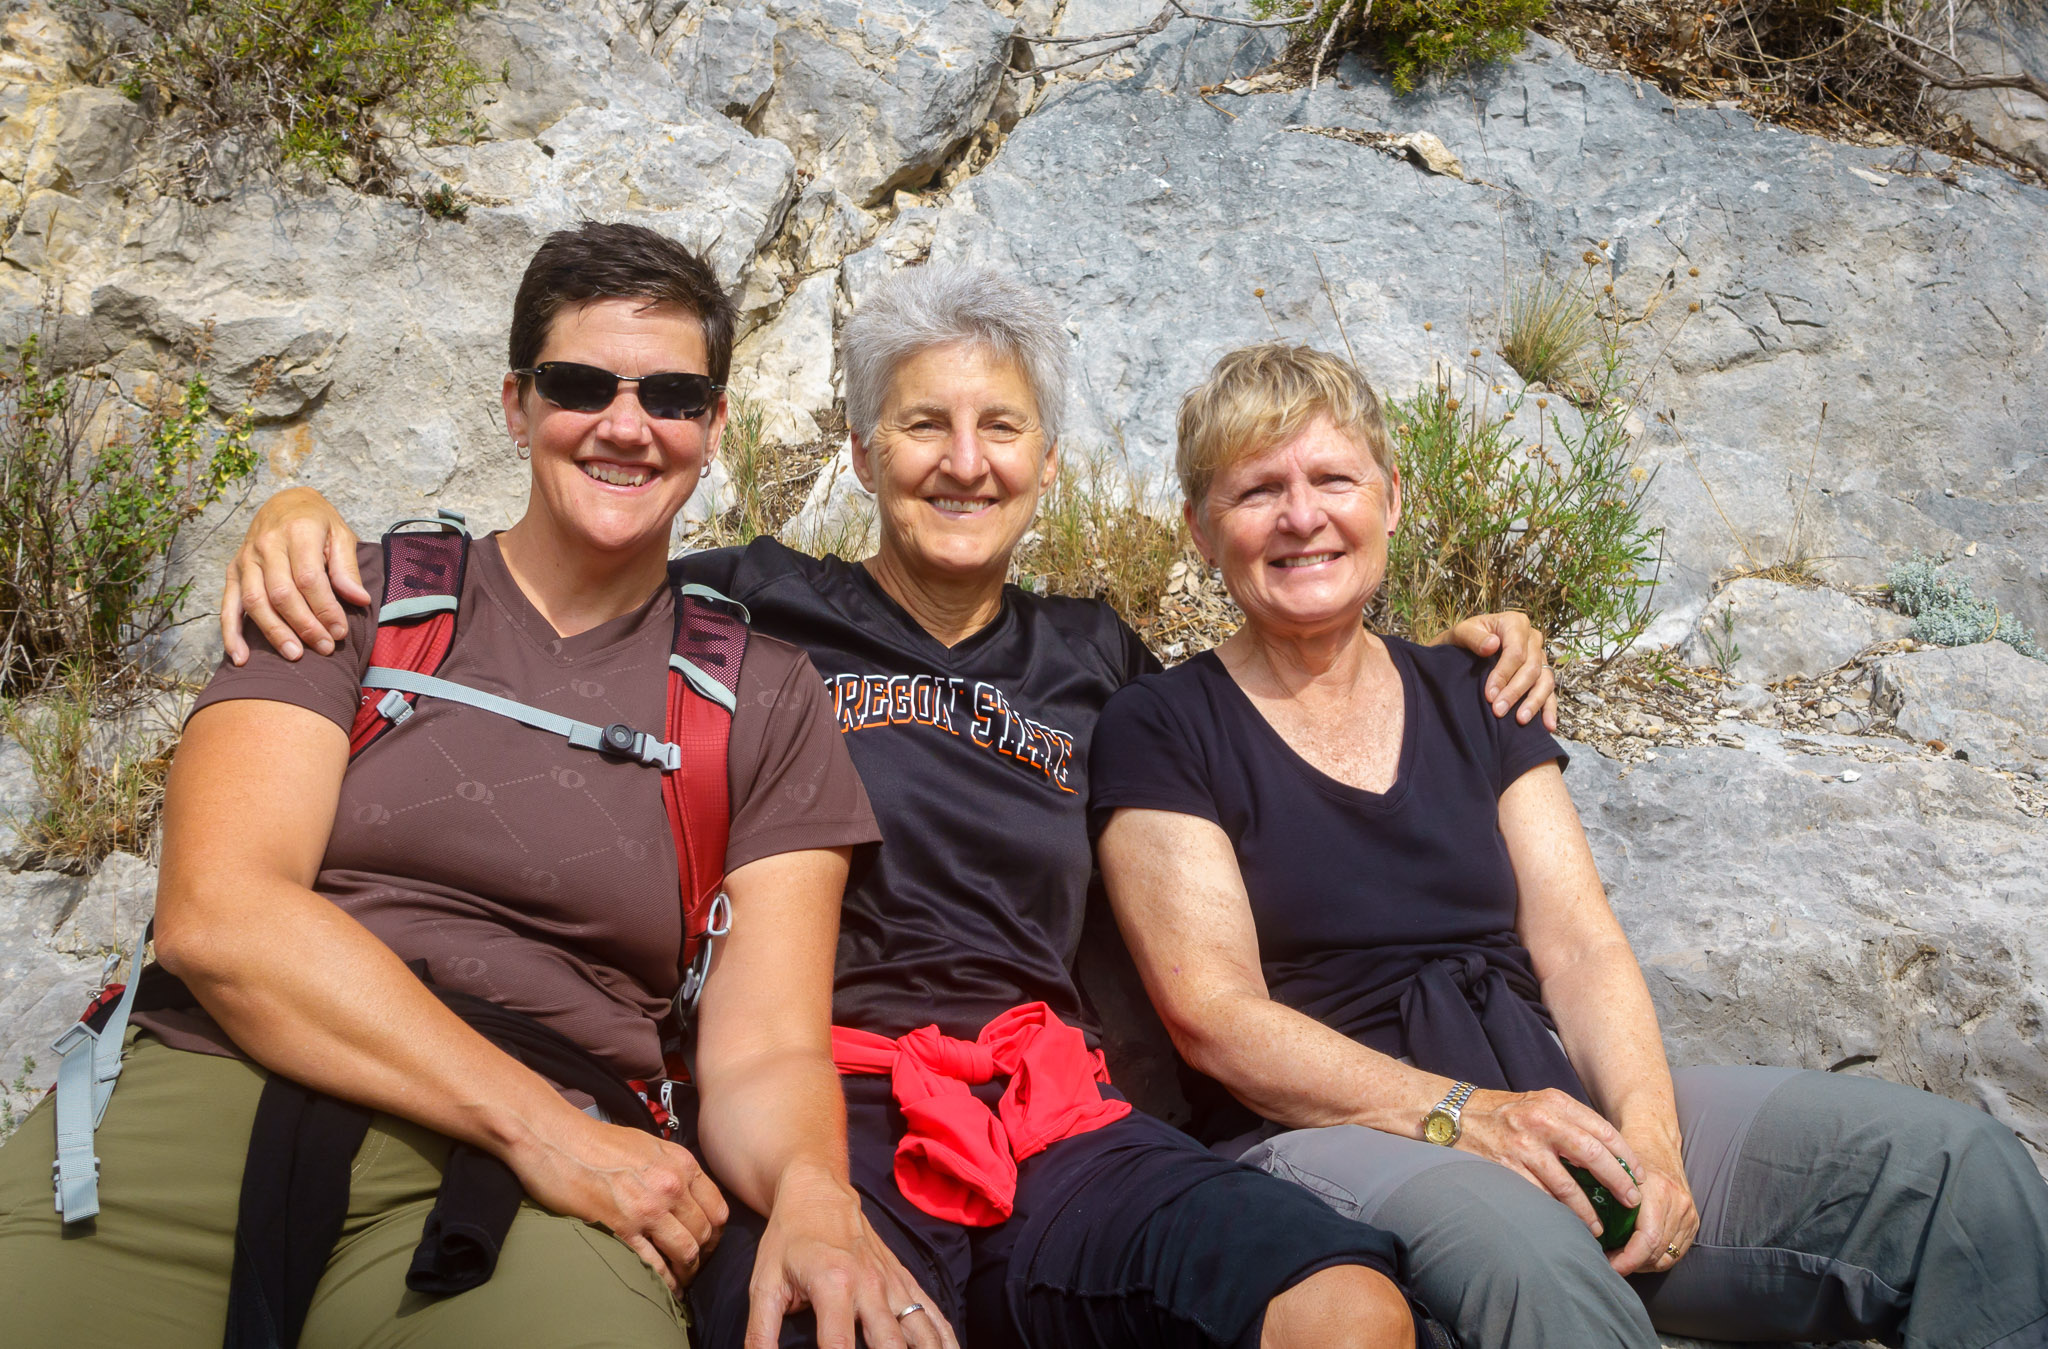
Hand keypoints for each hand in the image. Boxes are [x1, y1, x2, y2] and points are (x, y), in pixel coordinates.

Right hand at [221, 487, 363, 664]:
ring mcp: (246, 559)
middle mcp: (266, 545)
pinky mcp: (233, 571)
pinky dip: (231, 634)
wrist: (284, 502)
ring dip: (274, 632)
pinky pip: (228, 605)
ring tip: (295, 655)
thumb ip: (347, 567)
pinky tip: (240, 657)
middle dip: (305, 625)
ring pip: (256, 602)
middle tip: (325, 647)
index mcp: (297, 532)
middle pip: (282, 593)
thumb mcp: (341, 534)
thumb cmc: (318, 522)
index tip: (340, 631)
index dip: (325, 608)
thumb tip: (359, 600)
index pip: (309, 578)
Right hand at [509, 1109, 729, 1293]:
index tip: (707, 1245)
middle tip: (692, 1267)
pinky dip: (662, 1281)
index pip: (718, 1208)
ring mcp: (648, 1208)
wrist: (556, 1139)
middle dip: (702, 1256)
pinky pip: (653, 1264)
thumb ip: (672, 1169)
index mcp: (681, 1163)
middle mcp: (671, 1185)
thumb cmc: (596, 1141)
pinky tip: (662, 1288)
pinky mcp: (621, 1227)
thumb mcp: (648, 1145)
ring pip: (685, 1252)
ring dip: (686, 1272)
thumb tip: (686, 1195)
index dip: (716, 1233)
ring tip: (680, 1282)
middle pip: (704, 1234)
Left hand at [745, 1165, 958, 1348]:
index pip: (840, 1347)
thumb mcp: (764, 1284)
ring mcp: (893, 1283)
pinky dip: (945, 1338)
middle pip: (891, 1345)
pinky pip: (933, 1313)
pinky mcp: (905, 1280)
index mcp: (833, 1285)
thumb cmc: (788, 1239)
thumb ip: (761, 1333)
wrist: (818, 1191)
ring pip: (922, 1331)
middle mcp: (871, 1285)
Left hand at [1445, 611, 1556, 730]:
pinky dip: (1549, 709)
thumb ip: (1473, 638)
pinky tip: (1548, 725)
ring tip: (1520, 720)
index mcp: (1515, 624)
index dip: (1504, 675)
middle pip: (1531, 669)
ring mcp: (1540, 656)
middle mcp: (1533, 638)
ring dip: (1533, 702)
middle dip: (1515, 692)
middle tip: (1498, 711)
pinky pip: (1550, 691)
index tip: (1489, 695)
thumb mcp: (1461, 633)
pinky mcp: (1542, 673)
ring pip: (1544, 681)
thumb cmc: (1464, 638)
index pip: (1516, 652)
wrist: (1465, 646)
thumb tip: (1492, 645)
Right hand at [1454, 1087, 1642, 1240]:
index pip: (1603, 1130)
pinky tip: (1567, 1224)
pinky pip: (1540, 1196)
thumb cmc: (1504, 1113)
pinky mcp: (1507, 1167)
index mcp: (1555, 1102)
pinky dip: (1557, 1213)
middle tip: (1633, 1202)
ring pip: (1568, 1184)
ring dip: (1588, 1210)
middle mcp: (1542, 1121)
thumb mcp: (1540, 1104)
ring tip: (1600, 1227)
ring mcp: (1523, 1145)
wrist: (1456, 1115)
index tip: (1641, 1176)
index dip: (1627, 1156)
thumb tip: (1610, 1153)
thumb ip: (1570, 1121)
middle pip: (1593, 1155)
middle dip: (1619, 1181)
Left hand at [1606, 1152, 1698, 1277]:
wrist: (1656, 1140)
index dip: (1628, 1260)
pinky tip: (1639, 1253)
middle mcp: (1677, 1203)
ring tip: (1621, 1258)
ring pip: (1668, 1256)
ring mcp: (1688, 1212)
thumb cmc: (1626, 1154)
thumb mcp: (1610, 1170)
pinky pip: (1677, 1251)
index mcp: (1657, 1191)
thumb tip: (1579, 1227)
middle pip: (1657, 1252)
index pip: (1648, 1240)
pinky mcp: (1693, 1220)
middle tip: (1608, 1262)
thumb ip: (1600, 1196)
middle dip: (1632, 1264)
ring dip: (1644, 1264)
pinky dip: (1658, 1258)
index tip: (1609, 1265)